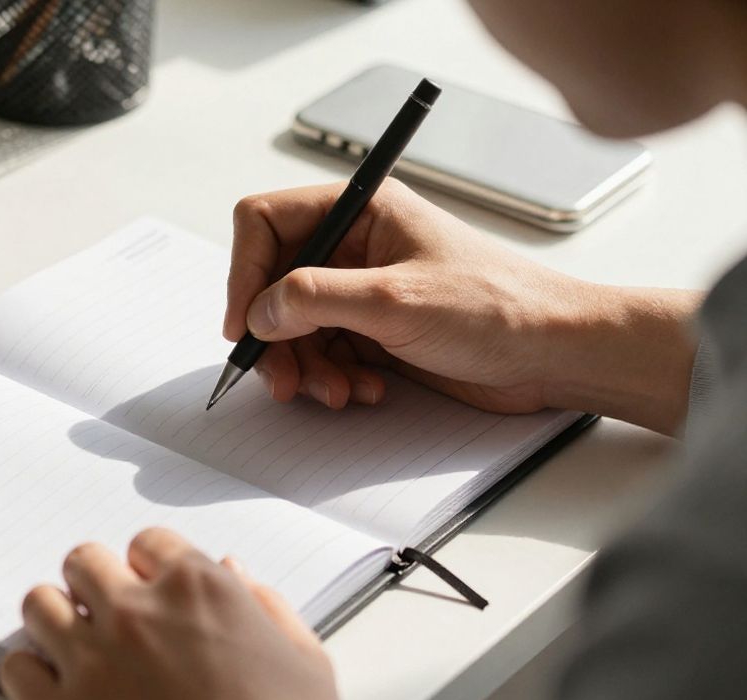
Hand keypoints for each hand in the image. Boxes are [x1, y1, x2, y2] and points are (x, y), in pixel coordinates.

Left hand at [0, 528, 351, 699]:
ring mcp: (93, 662)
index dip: (151, 567)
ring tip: (76, 644)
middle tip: (111, 614)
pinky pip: (16, 668)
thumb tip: (236, 575)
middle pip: (84, 562)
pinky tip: (55, 687)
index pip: (147, 542)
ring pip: (40, 603)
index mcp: (198, 588)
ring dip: (57, 617)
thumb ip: (267, 606)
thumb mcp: (306, 663)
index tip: (154, 590)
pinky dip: (30, 671)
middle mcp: (137, 613)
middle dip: (97, 583)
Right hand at [224, 179, 701, 434]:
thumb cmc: (498, 307)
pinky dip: (331, 378)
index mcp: (360, 210)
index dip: (244, 271)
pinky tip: (364, 391)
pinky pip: (323, 353)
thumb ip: (315, 299)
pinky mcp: (374, 331)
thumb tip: (259, 310)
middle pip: (273, 283)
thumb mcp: (395, 300)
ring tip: (335, 391)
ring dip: (304, 365)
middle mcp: (354, 245)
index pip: (266, 222)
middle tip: (280, 377)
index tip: (243, 322)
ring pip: (294, 326)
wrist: (555, 355)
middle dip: (274, 335)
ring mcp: (363, 290)